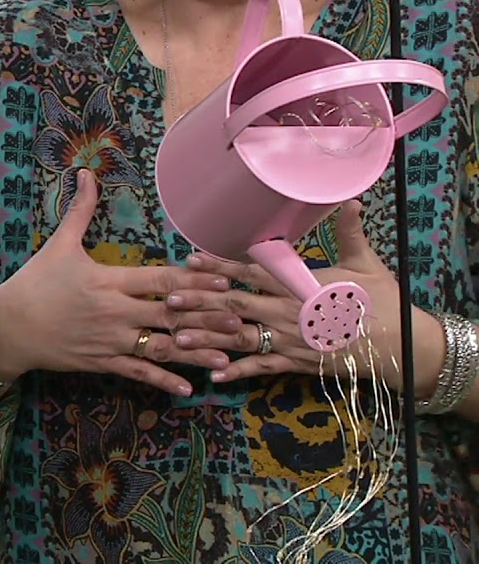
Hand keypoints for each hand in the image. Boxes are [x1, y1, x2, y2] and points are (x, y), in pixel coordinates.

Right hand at [0, 169, 242, 396]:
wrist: (8, 327)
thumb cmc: (33, 283)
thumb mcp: (58, 244)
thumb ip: (80, 210)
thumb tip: (85, 172)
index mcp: (108, 280)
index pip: (160, 279)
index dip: (195, 280)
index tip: (225, 280)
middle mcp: (114, 312)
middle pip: (169, 314)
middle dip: (207, 317)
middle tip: (241, 319)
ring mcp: (109, 340)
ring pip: (160, 347)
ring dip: (195, 352)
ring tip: (229, 356)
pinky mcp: (101, 362)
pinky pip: (137, 372)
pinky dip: (163, 381)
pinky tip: (188, 388)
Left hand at [166, 200, 444, 392]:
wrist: (403, 345)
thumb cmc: (384, 301)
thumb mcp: (367, 263)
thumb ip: (350, 232)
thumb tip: (351, 199)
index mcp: (300, 284)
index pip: (253, 271)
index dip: (220, 265)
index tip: (192, 260)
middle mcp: (288, 311)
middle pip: (235, 304)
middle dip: (200, 300)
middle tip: (169, 298)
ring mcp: (291, 339)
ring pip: (241, 337)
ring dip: (208, 337)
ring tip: (177, 337)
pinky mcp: (298, 363)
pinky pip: (263, 368)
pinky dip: (238, 371)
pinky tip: (213, 374)